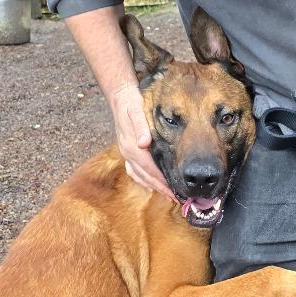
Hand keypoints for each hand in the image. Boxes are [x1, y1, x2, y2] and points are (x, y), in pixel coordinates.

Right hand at [110, 83, 172, 198]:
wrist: (120, 98)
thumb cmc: (131, 104)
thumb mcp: (136, 110)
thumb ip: (140, 126)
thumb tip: (144, 142)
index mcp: (131, 146)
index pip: (148, 168)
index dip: (161, 181)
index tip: (173, 190)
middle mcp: (127, 153)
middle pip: (145, 176)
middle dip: (160, 188)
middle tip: (175, 199)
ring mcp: (126, 154)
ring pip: (140, 176)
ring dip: (153, 187)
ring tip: (167, 195)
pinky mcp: (127, 153)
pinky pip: (135, 172)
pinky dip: (144, 181)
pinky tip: (152, 185)